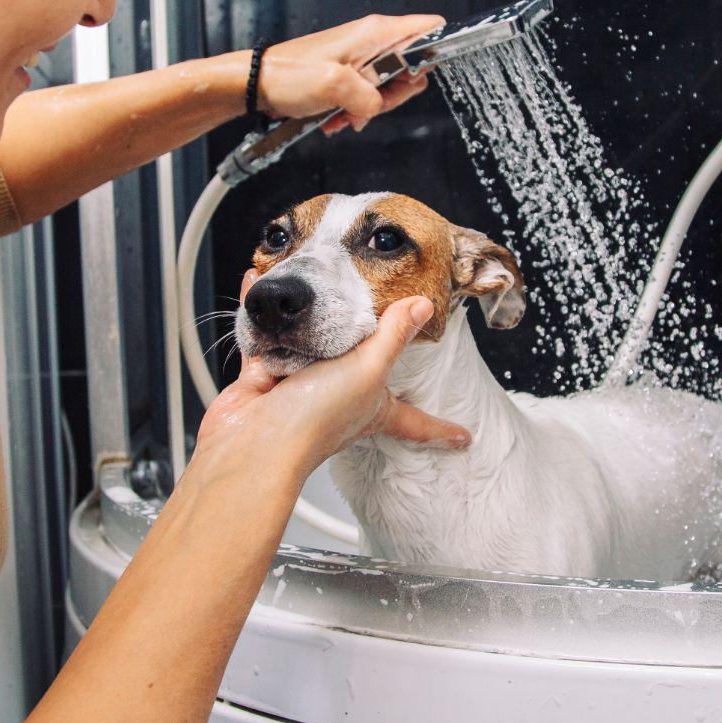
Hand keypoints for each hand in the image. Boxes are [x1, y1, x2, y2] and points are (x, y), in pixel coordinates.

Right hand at [195, 284, 469, 480]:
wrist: (257, 441)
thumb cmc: (316, 418)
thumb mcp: (369, 369)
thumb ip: (393, 335)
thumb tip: (422, 308)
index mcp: (372, 407)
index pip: (415, 421)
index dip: (440, 429)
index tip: (464, 437)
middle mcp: (337, 398)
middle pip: (357, 373)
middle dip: (359, 356)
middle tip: (369, 334)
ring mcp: (300, 387)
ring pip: (307, 348)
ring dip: (304, 321)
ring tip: (309, 291)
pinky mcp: (264, 378)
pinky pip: (264, 335)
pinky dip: (259, 308)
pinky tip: (258, 281)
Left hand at [255, 12, 443, 133]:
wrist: (259, 83)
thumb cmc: (289, 76)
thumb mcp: (333, 87)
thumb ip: (369, 97)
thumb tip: (377, 106)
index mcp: (376, 33)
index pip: (430, 28)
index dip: (434, 54)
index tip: (413, 79)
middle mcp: (373, 40)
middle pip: (414, 68)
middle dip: (393, 95)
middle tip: (367, 104)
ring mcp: (362, 57)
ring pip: (390, 86)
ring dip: (370, 107)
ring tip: (343, 114)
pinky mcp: (351, 72)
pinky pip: (369, 94)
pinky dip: (357, 109)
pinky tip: (337, 117)